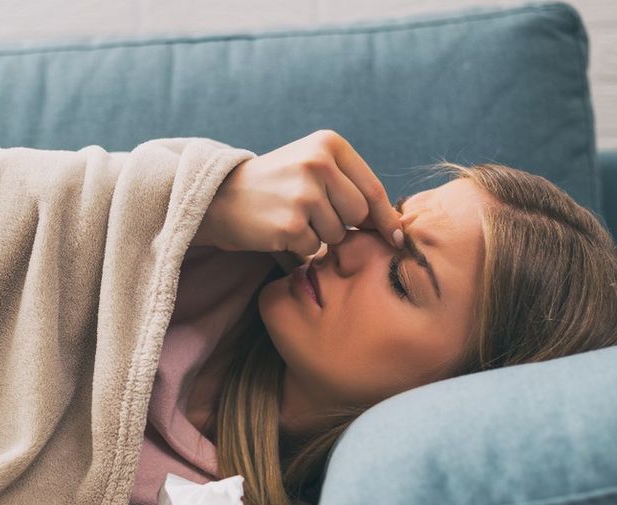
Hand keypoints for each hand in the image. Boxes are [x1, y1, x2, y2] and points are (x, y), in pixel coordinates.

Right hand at [193, 130, 404, 264]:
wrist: (219, 197)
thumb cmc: (274, 186)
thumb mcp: (311, 166)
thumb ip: (349, 185)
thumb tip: (398, 226)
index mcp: (328, 144)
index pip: (372, 188)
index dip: (386, 218)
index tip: (397, 238)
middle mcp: (318, 163)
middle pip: (357, 214)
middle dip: (341, 223)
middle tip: (309, 214)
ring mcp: (304, 193)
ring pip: (337, 233)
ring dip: (318, 235)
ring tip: (290, 217)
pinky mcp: (290, 223)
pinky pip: (313, 248)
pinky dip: (298, 246)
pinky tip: (277, 229)